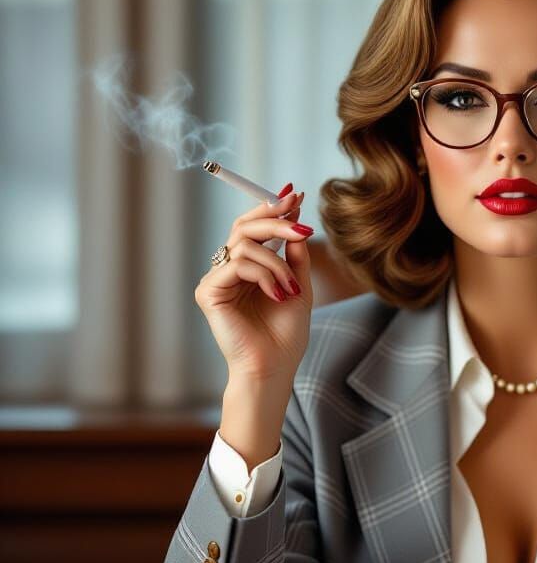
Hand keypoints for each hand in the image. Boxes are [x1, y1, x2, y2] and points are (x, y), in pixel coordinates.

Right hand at [194, 186, 313, 383]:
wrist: (274, 367)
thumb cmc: (285, 335)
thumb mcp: (299, 287)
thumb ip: (295, 256)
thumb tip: (296, 220)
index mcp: (248, 268)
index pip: (254, 228)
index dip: (272, 209)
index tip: (294, 195)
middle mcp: (228, 270)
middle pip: (244, 226)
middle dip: (275, 220)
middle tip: (301, 226)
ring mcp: (216, 279)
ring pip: (245, 244)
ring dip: (277, 262)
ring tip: (291, 289)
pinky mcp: (208, 291)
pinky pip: (238, 264)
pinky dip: (265, 275)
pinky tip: (278, 295)